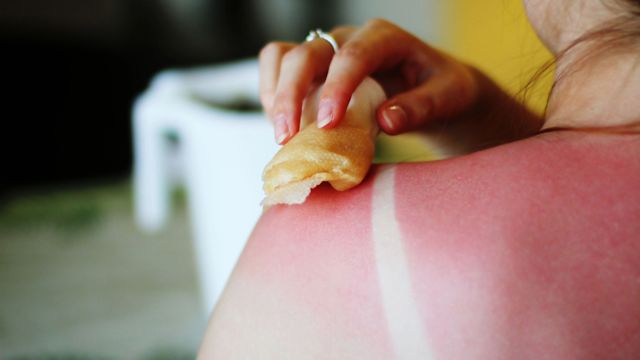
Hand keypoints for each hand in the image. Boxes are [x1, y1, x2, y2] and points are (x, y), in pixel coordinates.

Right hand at [259, 19, 540, 147]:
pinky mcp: (313, 71)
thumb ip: (422, 107)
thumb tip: (386, 120)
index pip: (352, 54)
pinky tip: (286, 129)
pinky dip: (272, 99)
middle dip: (290, 95)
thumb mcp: (447, 97)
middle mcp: (349, 39)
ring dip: (274, 95)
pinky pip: (278, 71)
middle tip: (287, 138)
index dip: (336, 87)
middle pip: (306, 53)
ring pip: (282, 56)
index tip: (328, 124)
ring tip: (282, 135)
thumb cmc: (441, 90)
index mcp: (384, 38)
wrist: (432, 89)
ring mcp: (327, 53)